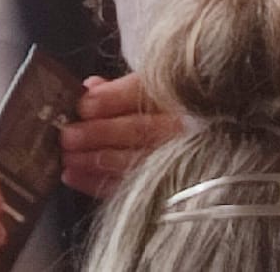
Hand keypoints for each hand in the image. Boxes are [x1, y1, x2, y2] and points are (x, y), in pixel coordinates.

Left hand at [58, 74, 180, 198]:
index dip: (112, 99)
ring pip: (135, 161)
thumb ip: (119, 89)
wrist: (212, 153)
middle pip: (139, 130)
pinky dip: (97, 183)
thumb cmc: (160, 112)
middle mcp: (182, 129)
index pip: (143, 94)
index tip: (83, 105)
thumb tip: (90, 86)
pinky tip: (72, 177)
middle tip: (68, 135)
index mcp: (176, 96)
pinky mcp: (163, 191)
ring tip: (67, 158)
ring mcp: (177, 163)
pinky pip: (129, 187)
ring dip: (97, 160)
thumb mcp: (146, 91)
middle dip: (100, 133)